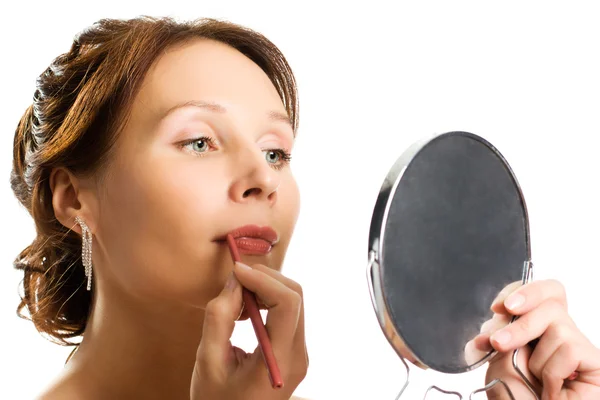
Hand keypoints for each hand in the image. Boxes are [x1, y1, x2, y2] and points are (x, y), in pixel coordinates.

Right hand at [191, 262, 307, 399]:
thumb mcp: (208, 360)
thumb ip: (219, 317)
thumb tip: (235, 281)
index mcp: (279, 361)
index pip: (288, 303)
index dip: (263, 278)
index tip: (236, 271)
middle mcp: (298, 356)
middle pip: (295, 297)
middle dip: (265, 279)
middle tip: (235, 282)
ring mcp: (299, 354)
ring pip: (294, 301)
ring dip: (266, 289)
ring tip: (236, 302)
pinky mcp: (294, 351)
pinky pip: (288, 314)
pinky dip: (267, 302)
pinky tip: (245, 312)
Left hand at [473, 279, 599, 398]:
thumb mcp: (500, 365)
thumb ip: (503, 336)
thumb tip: (508, 314)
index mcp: (536, 333)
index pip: (539, 294)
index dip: (522, 292)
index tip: (497, 308)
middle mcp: (561, 336)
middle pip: (551, 299)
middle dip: (519, 321)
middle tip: (498, 344)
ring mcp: (581, 348)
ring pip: (557, 323)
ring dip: (536, 358)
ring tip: (540, 385)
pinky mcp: (596, 362)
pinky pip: (569, 347)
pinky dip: (552, 372)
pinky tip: (556, 392)